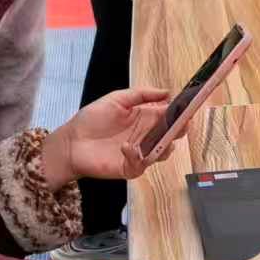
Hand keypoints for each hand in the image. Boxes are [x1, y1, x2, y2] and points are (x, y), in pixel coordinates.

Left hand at [42, 87, 173, 184]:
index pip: (169, 115)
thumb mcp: (116, 99)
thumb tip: (167, 91)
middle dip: (179, 130)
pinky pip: (142, 164)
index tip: (188, 108)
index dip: (180, 112)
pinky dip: (137, 156)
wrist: (71, 142)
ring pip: (163, 152)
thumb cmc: (91, 119)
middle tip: (181, 125)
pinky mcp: (131, 167)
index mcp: (145, 118)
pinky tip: (126, 147)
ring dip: (164, 146)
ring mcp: (140, 153)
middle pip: (172, 135)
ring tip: (159, 138)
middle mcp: (146, 135)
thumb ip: (141, 94)